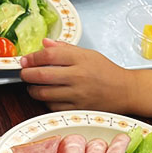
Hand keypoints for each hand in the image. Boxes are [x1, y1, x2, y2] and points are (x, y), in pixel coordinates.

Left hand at [20, 39, 134, 111]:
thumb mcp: (89, 54)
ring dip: (33, 90)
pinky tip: (49, 96)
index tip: (25, 60)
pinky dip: (46, 101)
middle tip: (25, 73)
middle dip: (26, 74)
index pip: (48, 55)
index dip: (31, 58)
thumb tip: (44, 43)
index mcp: (81, 59)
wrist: (126, 91)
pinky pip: (53, 106)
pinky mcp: (78, 109)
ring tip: (34, 86)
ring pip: (43, 93)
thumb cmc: (107, 72)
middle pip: (41, 75)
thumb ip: (65, 48)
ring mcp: (78, 94)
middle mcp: (78, 76)